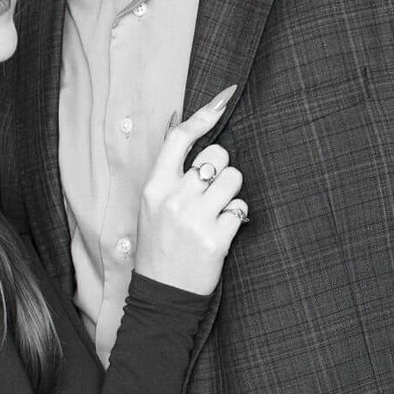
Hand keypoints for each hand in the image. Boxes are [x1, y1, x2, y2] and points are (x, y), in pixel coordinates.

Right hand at [135, 87, 247, 294]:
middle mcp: (174, 199)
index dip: (203, 116)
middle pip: (217, 156)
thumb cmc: (159, 245)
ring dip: (231, 193)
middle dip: (221, 169)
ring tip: (216, 212)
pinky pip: (241, 209)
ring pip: (234, 179)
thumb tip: (190, 132)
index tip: (222, 100)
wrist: (162, 293)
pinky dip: (236, 217)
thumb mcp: (152, 206)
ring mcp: (195, 219)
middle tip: (210, 192)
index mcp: (154, 187)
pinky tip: (222, 230)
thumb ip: (171, 174)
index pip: (179, 139)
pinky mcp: (217, 239)